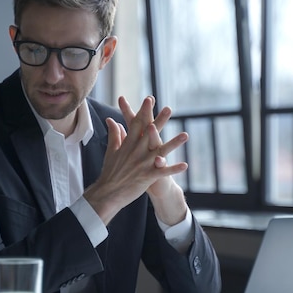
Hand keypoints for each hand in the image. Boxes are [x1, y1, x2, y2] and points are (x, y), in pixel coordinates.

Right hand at [83, 96, 188, 224]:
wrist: (107, 193)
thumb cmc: (109, 172)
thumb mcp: (111, 151)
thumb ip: (114, 134)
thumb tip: (110, 119)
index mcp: (128, 145)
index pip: (137, 124)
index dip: (144, 111)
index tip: (150, 99)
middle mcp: (136, 152)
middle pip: (150, 133)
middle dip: (160, 121)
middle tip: (169, 109)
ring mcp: (142, 164)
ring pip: (160, 151)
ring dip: (174, 143)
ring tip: (186, 135)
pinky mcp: (147, 177)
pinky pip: (162, 172)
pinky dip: (173, 169)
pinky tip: (185, 165)